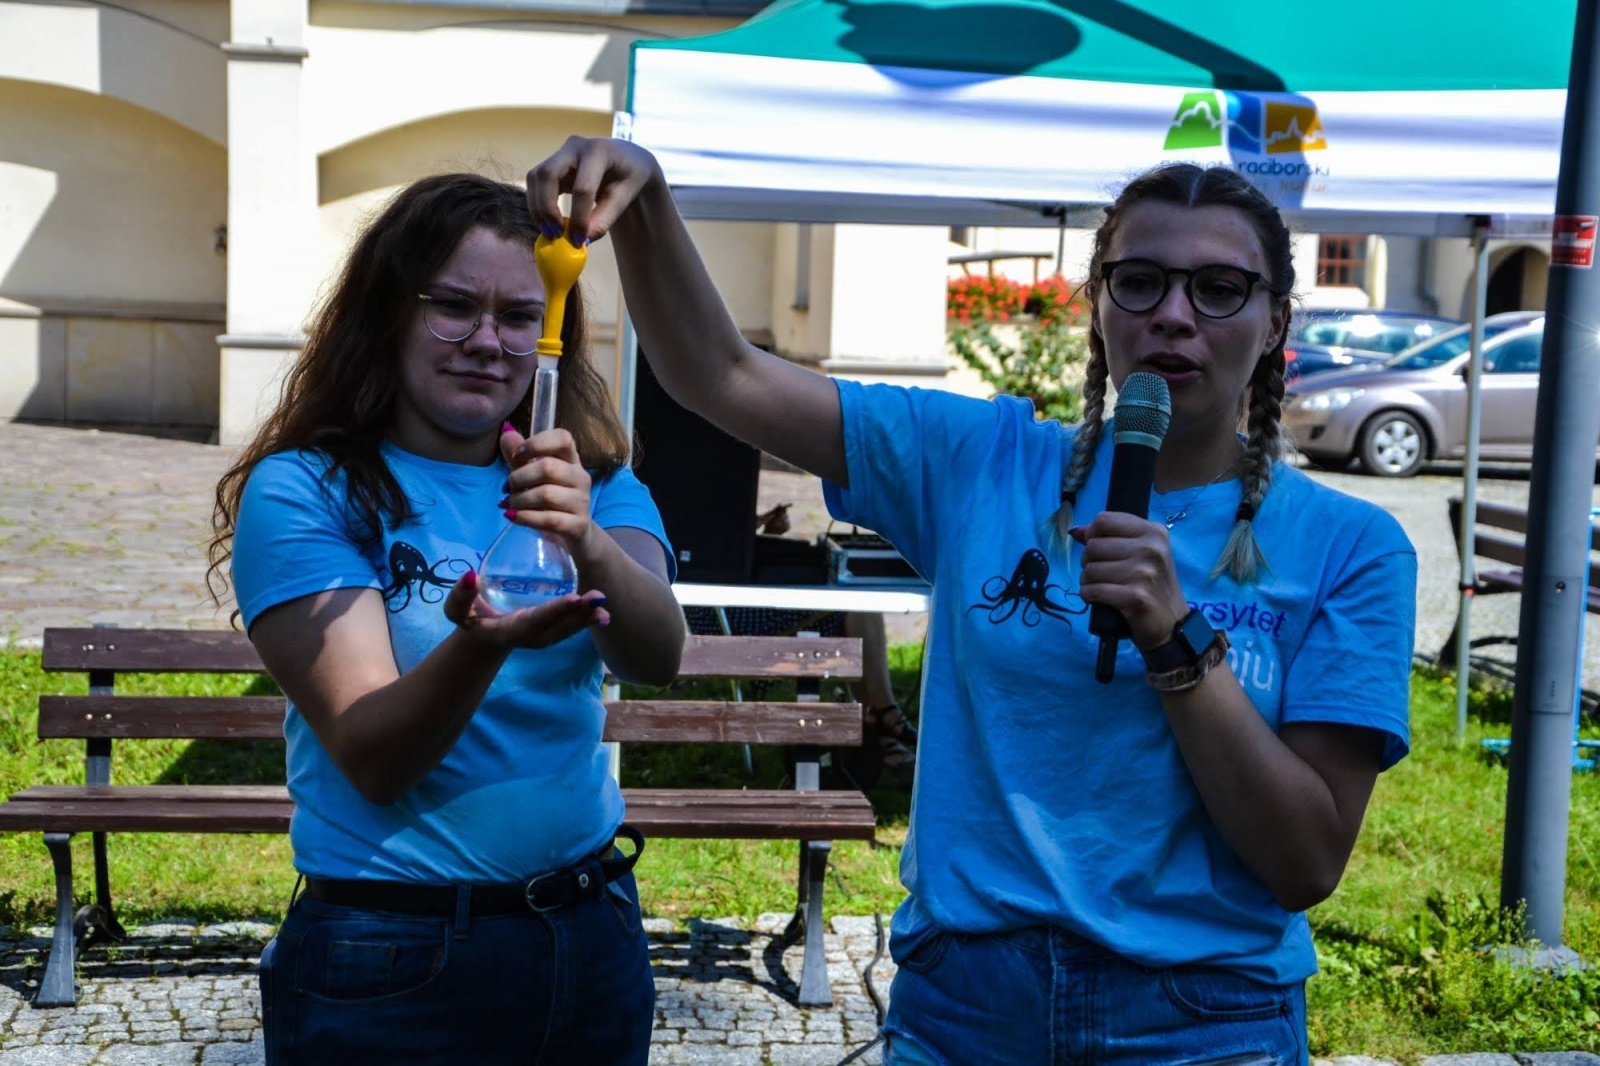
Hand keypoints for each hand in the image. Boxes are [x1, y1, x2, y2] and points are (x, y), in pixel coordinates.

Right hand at [444, 570, 609, 647]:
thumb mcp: (457, 610)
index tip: (573, 599)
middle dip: (579, 614)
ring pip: (569, 629)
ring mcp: (544, 637)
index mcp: (511, 630)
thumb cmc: (470, 616)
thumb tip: (471, 576)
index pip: (535, 619)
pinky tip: (603, 611)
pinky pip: (571, 627)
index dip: (554, 610)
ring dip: (587, 619)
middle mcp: (531, 637)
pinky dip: (586, 620)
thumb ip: (461, 596)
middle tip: (598, 599)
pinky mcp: (552, 633)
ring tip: (605, 608)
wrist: (483, 634)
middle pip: (558, 625)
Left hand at [499, 423, 597, 560]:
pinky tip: (514, 517)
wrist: (574, 535)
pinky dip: (526, 517)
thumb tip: (505, 433)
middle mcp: (581, 478)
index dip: (538, 442)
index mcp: (571, 460)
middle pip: (548, 467)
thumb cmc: (551, 502)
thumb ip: (519, 458)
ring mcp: (582, 502)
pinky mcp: (578, 525)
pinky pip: (549, 519)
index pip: (563, 438)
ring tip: (510, 504)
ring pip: (547, 494)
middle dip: (519, 477)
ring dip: (520, 500)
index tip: (517, 455)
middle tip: (507, 488)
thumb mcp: (533, 478)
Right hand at [526, 137, 663, 245]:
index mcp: (599, 151)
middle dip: (547, 208)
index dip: (579, 217)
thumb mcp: (624, 197)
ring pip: (536, 176)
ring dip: (538, 207)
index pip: (583, 188)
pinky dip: (538, 203)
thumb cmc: (629, 176)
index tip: (579, 240)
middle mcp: (575, 145)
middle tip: (555, 234)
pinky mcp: (552, 161)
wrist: (626, 156)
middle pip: (548, 174)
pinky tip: (548, 221)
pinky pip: (536, 181)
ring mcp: (560, 151)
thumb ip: (603, 219)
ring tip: (550, 231)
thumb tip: (582, 241)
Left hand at [1072, 513, 1189, 648]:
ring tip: (1102, 586)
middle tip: (1102, 572)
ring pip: (1090, 569)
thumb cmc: (1152, 585)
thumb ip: (1110, 538)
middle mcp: (1151, 549)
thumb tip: (1076, 531)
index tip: (1098, 548)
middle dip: (1089, 561)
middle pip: (1093, 546)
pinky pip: (1093, 591)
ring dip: (1088, 581)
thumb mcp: (1141, 554)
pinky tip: (1098, 597)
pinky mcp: (1136, 597)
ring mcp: (1145, 573)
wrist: (1172, 623)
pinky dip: (1089, 595)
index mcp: (1154, 532)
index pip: (1104, 520)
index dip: (1092, 534)